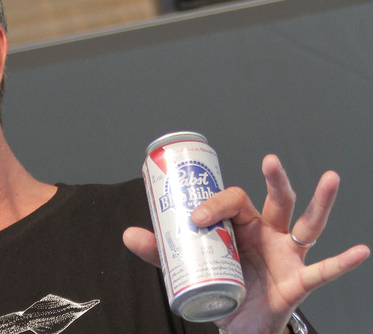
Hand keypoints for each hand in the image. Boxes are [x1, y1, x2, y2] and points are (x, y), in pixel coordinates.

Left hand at [124, 154, 369, 333]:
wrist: (237, 324)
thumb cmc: (219, 286)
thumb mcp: (186, 267)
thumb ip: (160, 252)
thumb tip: (129, 234)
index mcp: (239, 225)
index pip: (232, 201)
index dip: (214, 204)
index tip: (195, 218)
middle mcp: (268, 233)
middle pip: (275, 200)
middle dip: (275, 179)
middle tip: (269, 160)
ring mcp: (287, 255)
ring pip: (306, 223)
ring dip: (320, 202)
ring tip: (331, 177)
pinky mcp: (299, 281)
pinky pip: (324, 270)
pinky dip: (343, 261)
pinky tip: (360, 250)